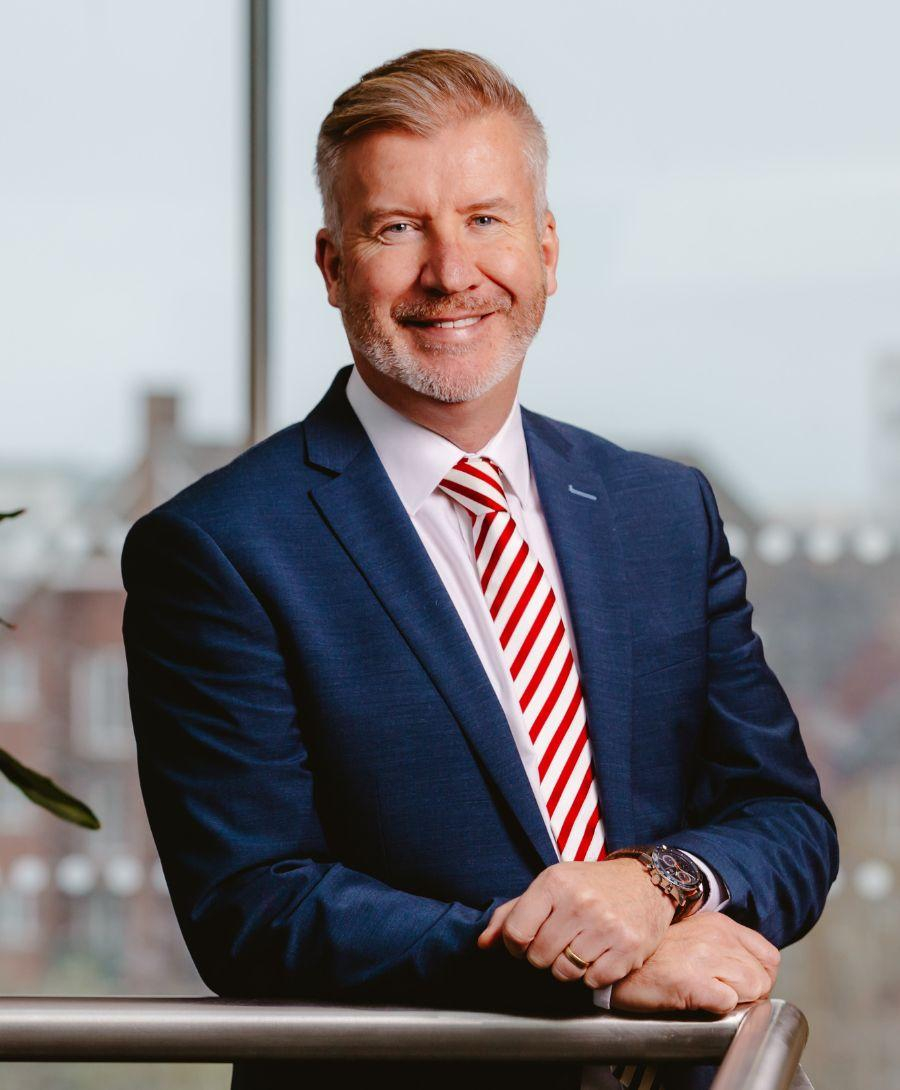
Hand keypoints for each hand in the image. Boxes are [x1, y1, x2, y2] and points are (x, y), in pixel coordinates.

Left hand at [477, 859, 675, 987]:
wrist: (647, 881)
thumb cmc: (592, 884)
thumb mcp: (551, 884)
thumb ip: (513, 913)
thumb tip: (483, 944)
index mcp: (555, 883)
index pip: (516, 932)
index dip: (515, 945)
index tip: (525, 942)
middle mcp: (580, 903)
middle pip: (538, 957)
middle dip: (542, 955)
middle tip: (557, 942)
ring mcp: (606, 927)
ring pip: (564, 972)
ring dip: (566, 967)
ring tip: (578, 947)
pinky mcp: (628, 949)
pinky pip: (592, 981)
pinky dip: (592, 974)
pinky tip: (598, 954)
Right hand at [610, 912, 779, 1013]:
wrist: (618, 968)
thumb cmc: (654, 958)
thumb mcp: (694, 937)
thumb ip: (725, 948)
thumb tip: (755, 977)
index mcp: (718, 924)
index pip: (769, 957)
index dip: (761, 978)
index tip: (743, 988)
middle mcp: (715, 936)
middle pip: (763, 978)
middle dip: (749, 995)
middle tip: (721, 996)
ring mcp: (703, 956)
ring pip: (753, 990)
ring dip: (735, 1002)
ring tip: (707, 997)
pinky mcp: (691, 981)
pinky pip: (729, 1003)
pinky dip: (719, 1009)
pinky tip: (697, 1001)